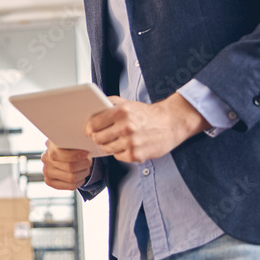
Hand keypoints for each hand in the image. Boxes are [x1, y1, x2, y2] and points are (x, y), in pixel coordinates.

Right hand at [42, 140, 92, 189]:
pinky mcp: (50, 182)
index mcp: (51, 146)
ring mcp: (47, 172)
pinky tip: (80, 176)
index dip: (75, 155)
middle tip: (88, 162)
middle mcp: (46, 159)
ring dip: (83, 173)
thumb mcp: (73, 141)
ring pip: (72, 178)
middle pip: (70, 167)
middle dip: (84, 165)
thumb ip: (76, 143)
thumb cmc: (71, 148)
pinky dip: (80, 181)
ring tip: (85, 168)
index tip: (85, 154)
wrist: (63, 156)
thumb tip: (85, 150)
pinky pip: (70, 186)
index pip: (59, 154)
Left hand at [86, 93, 208, 162]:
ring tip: (117, 140)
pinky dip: (120, 152)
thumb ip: (109, 104)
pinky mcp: (137, 154)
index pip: (93, 124)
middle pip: (98, 138)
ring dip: (109, 145)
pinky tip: (128, 146)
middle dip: (98, 138)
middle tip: (102, 136)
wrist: (171, 123)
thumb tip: (90, 111)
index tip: (88, 130)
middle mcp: (126, 126)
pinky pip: (118, 156)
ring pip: (107, 148)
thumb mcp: (127, 103)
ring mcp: (131, 142)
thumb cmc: (146, 114)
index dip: (89, 128)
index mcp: (121, 111)